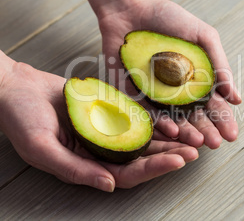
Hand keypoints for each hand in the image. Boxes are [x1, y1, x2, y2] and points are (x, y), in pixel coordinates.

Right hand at [0, 57, 197, 191]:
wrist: (17, 88)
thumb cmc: (21, 119)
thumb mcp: (42, 148)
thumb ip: (75, 169)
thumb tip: (109, 186)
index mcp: (88, 166)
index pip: (128, 174)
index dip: (155, 169)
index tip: (180, 161)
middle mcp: (102, 152)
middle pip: (143, 158)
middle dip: (171, 155)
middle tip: (196, 149)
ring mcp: (108, 132)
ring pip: (145, 139)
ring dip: (169, 138)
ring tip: (193, 135)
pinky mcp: (110, 112)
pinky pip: (137, 117)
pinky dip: (155, 118)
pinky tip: (173, 116)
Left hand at [99, 0, 240, 148]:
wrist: (134, 8)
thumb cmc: (171, 19)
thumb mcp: (204, 37)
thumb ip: (220, 65)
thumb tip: (235, 97)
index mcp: (196, 81)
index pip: (212, 106)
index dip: (223, 120)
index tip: (231, 134)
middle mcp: (176, 92)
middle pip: (194, 117)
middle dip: (206, 131)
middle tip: (215, 143)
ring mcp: (155, 95)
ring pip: (172, 120)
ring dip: (186, 133)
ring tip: (198, 142)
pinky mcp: (133, 95)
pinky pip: (146, 114)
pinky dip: (159, 124)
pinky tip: (172, 132)